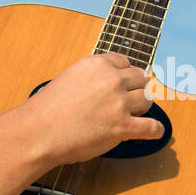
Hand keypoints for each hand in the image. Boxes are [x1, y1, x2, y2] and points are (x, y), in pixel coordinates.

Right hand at [23, 53, 163, 165]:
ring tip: (136, 114)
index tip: (126, 82)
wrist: (40, 131)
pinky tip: (155, 132)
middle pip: (141, 79)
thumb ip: (91, 77)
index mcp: (98, 64)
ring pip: (148, 100)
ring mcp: (119, 103)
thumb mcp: (70, 77)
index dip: (126, 74)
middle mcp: (112, 80)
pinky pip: (151, 127)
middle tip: (132, 99)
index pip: (125, 62)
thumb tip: (105, 83)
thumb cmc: (48, 108)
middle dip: (137, 88)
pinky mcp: (123, 127)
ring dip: (143, 107)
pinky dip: (155, 130)